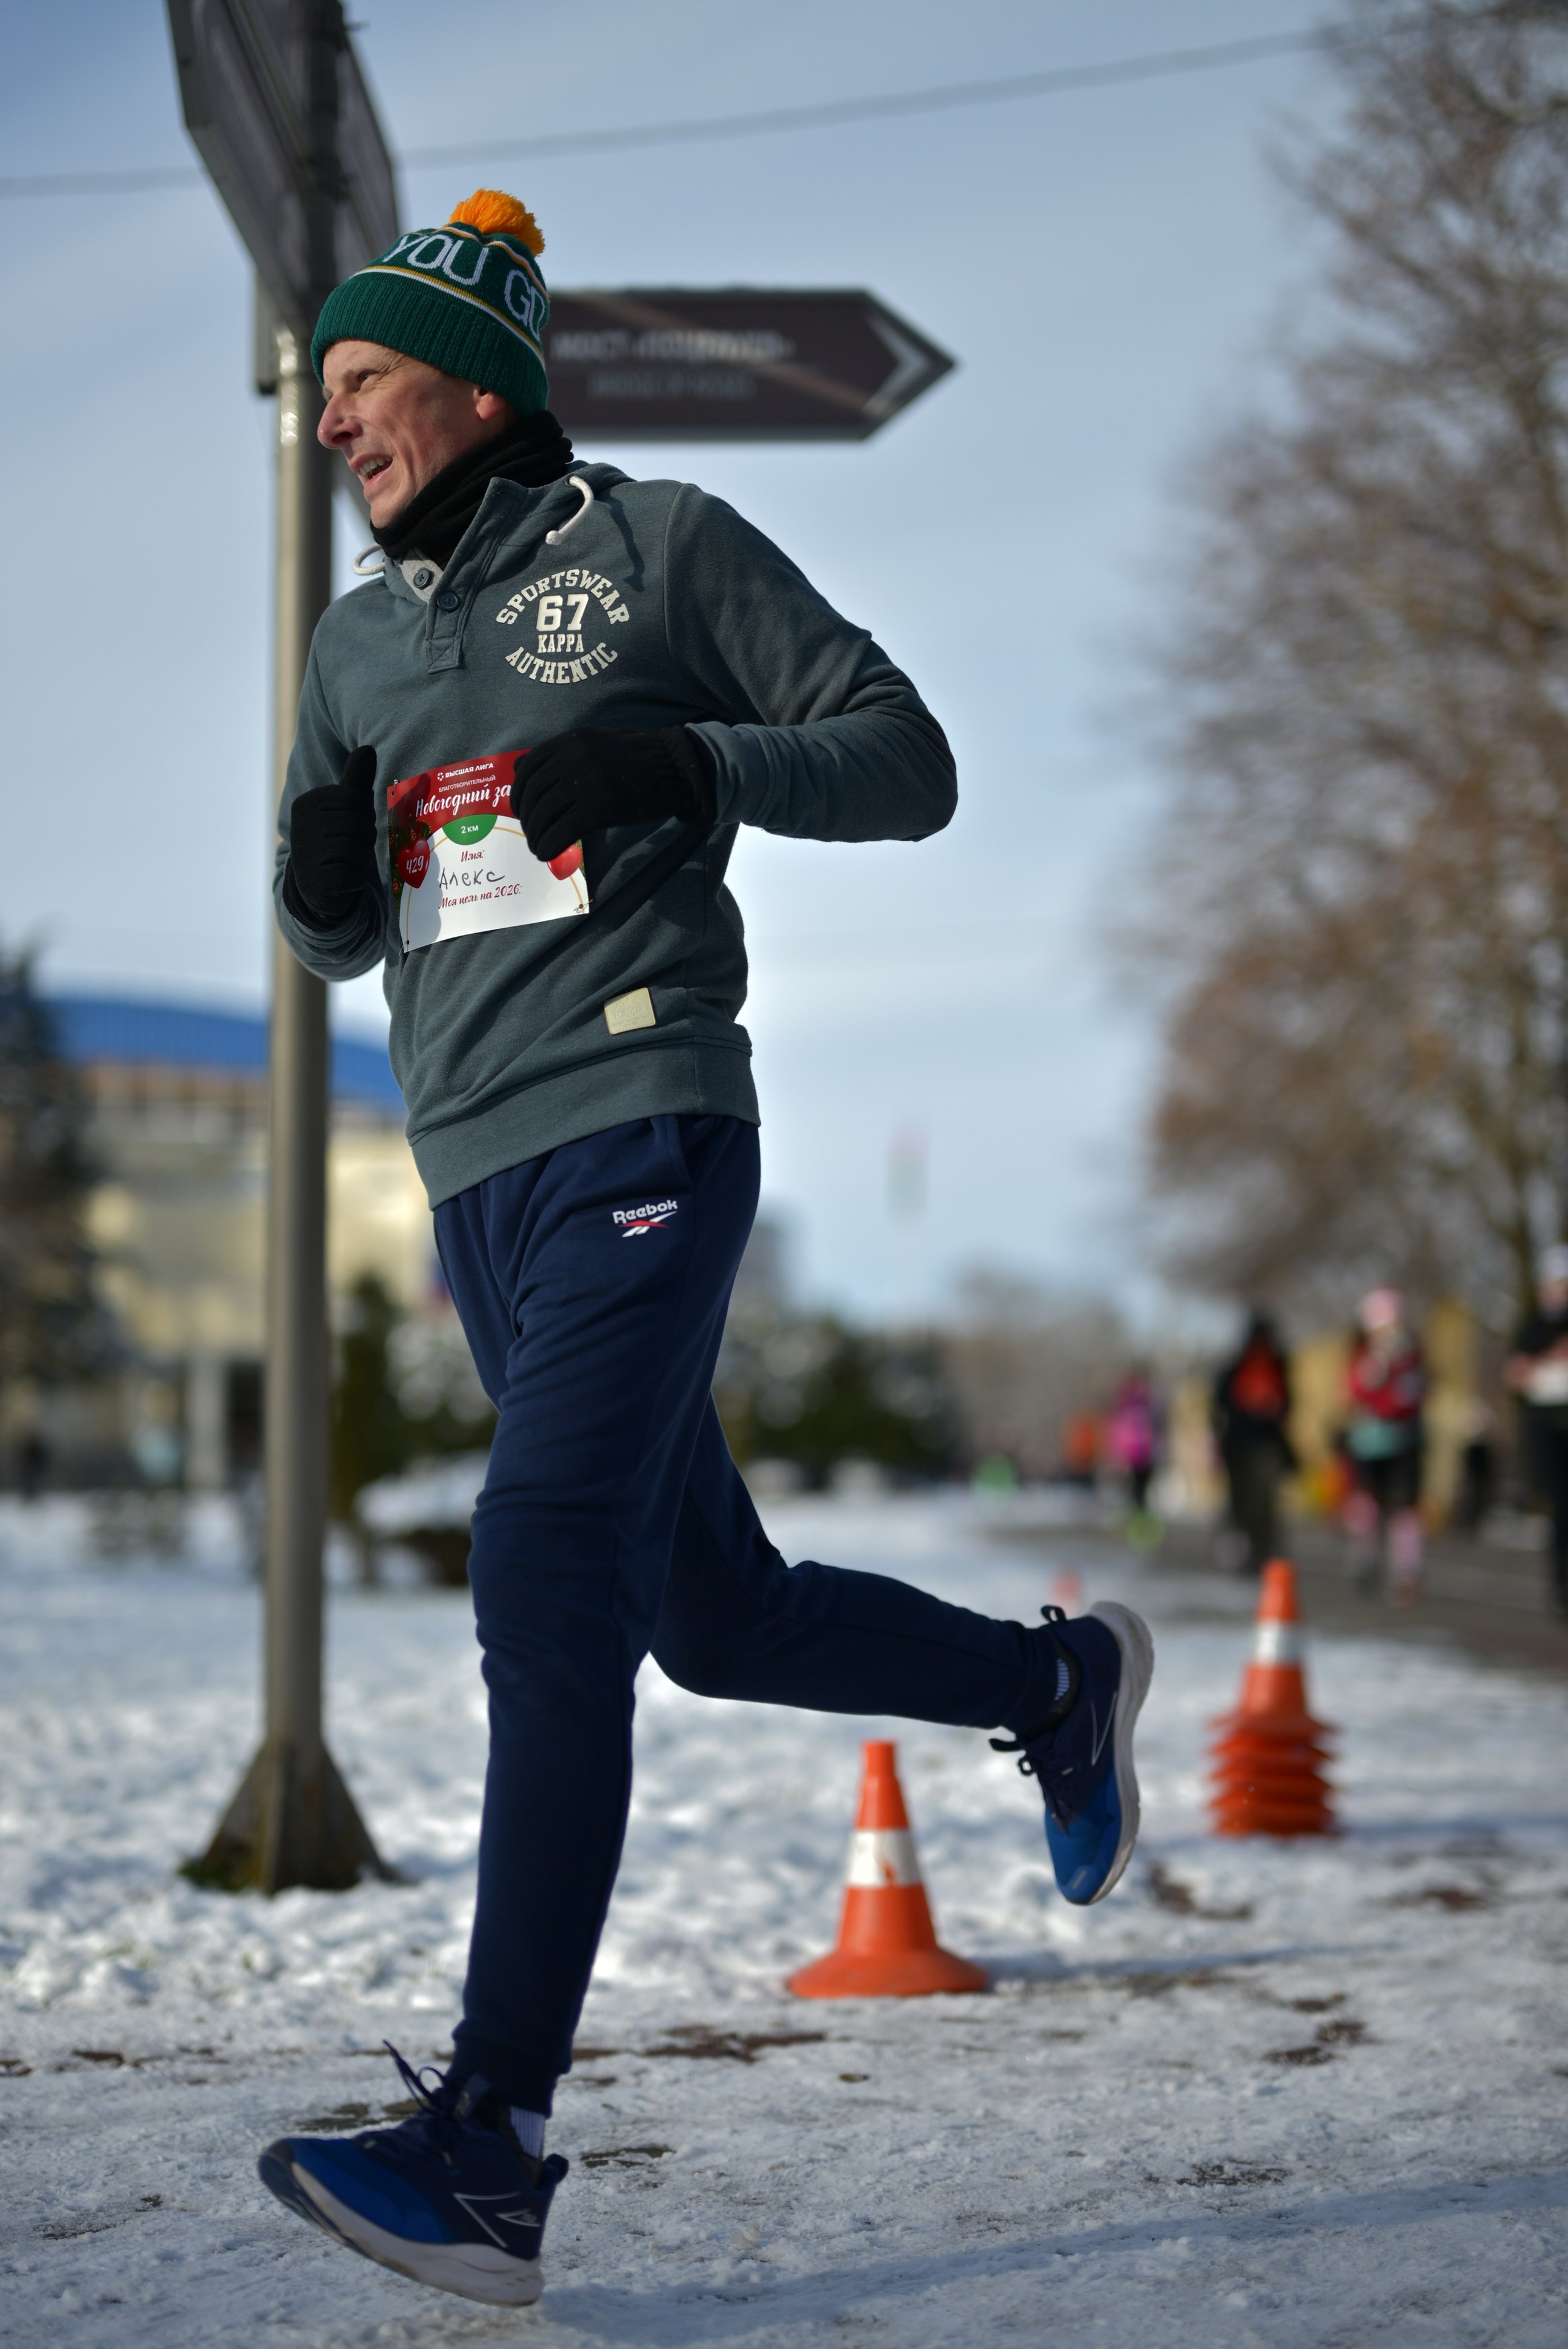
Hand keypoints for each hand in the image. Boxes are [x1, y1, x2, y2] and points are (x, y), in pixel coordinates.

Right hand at [285, 746, 377, 926]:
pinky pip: (354, 875)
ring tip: (347, 862)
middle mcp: (300, 826)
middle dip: (365, 836)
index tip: (350, 824)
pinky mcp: (315, 883)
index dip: (364, 813)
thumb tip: (368, 748)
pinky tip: (344, 880)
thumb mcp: (347, 808)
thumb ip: (356, 780)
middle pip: (358, 823)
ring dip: (361, 858)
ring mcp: (305, 855)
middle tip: (352, 846)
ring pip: (357, 848)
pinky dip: (356, 879)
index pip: (354, 798)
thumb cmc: (338, 840)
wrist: (319, 887)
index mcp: (306, 804)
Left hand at [510, 727, 714, 864]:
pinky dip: (548, 846)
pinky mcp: (597, 809)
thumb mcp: (595, 743)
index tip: (520, 809)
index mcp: (571, 740)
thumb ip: (561, 753)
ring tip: (538, 847)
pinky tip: (546, 854)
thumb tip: (519, 767)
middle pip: (533, 793)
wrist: (675, 770)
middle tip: (530, 832)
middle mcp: (573, 758)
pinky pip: (560, 832)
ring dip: (535, 836)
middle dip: (526, 818)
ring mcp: (585, 783)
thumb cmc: (637, 759)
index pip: (528, 767)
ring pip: (543, 815)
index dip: (518, 792)